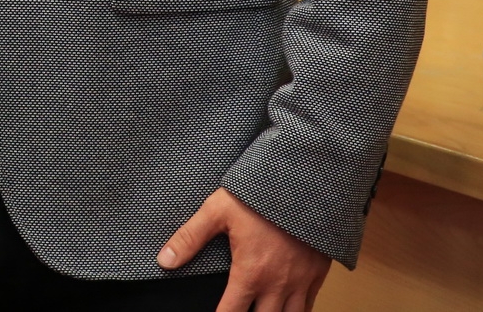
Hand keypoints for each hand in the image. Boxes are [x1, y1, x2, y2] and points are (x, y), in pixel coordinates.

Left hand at [159, 187, 329, 310]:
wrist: (304, 183)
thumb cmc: (260, 196)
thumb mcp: (218, 211)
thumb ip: (190, 238)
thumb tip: (164, 260)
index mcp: (251, 273)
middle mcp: (277, 284)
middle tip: (239, 310)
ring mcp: (301, 281)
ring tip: (262, 311)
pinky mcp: (317, 273)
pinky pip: (311, 305)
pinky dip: (299, 311)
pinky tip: (288, 308)